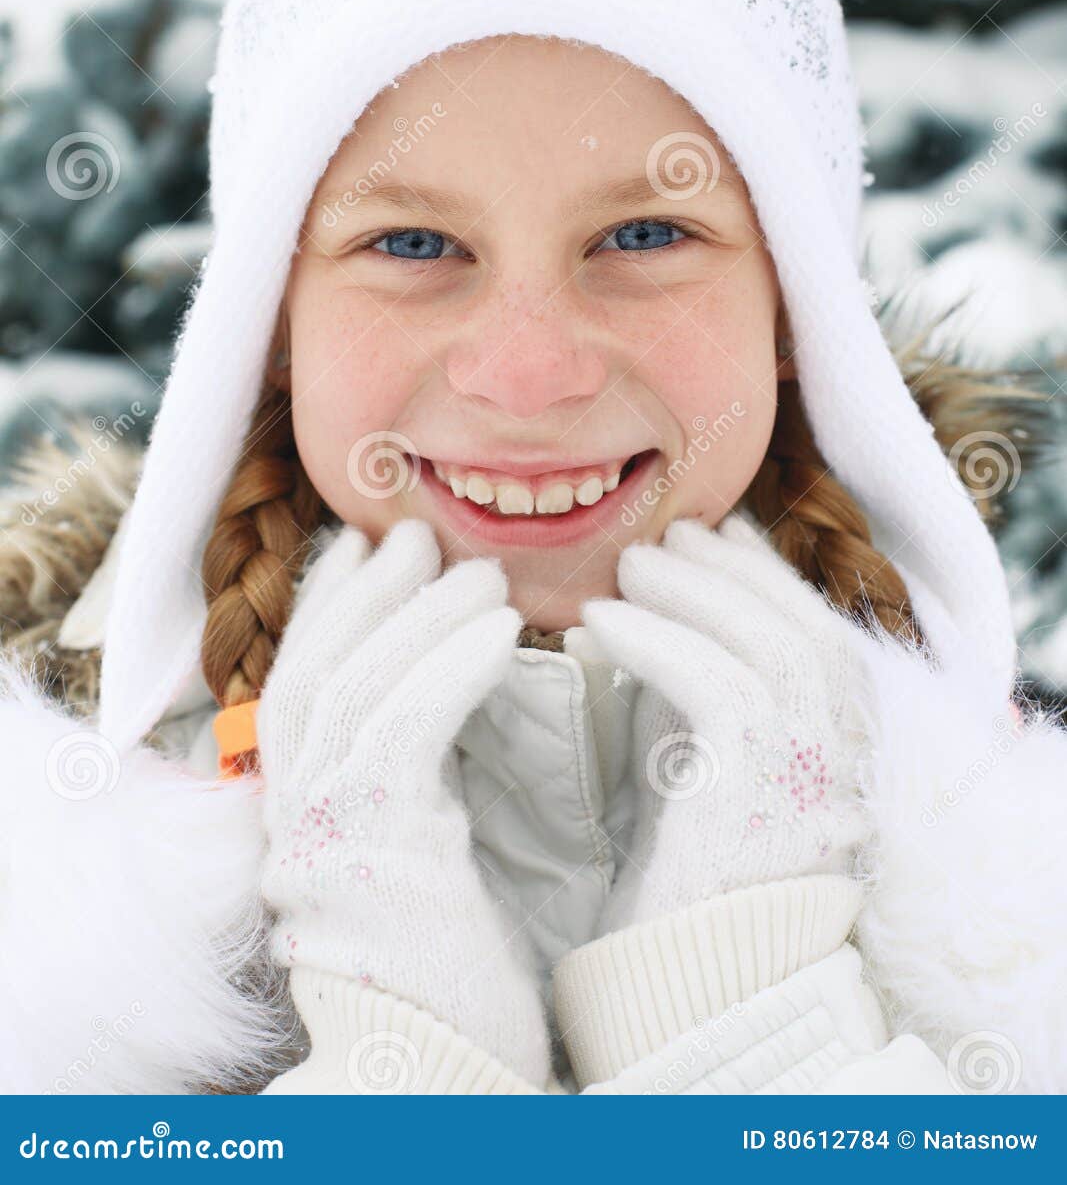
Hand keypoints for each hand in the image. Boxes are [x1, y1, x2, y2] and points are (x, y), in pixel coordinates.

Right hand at [257, 516, 550, 1085]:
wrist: (452, 1074)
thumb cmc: (455, 970)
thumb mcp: (420, 850)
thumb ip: (413, 774)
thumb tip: (447, 677)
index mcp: (305, 816)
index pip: (299, 682)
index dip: (327, 605)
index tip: (363, 544)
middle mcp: (298, 820)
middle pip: (315, 668)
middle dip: (366, 591)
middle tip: (417, 535)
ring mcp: (328, 834)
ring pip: (358, 685)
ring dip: (420, 614)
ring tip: (479, 571)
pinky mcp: (378, 849)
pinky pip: (407, 727)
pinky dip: (451, 665)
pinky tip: (501, 630)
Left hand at [581, 510, 869, 934]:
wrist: (695, 976)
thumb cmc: (691, 865)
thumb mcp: (705, 753)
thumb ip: (696, 679)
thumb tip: (643, 593)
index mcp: (843, 738)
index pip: (815, 626)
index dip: (759, 571)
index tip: (707, 532)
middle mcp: (846, 750)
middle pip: (798, 623)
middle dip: (727, 569)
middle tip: (661, 538)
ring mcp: (814, 770)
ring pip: (764, 643)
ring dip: (689, 592)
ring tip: (626, 571)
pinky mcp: (760, 790)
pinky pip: (714, 684)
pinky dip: (655, 640)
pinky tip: (602, 624)